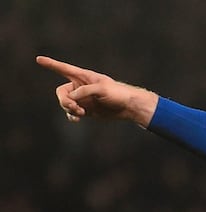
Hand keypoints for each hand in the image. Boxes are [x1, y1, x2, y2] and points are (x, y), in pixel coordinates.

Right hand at [36, 56, 158, 126]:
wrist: (128, 107)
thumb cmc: (118, 93)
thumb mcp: (101, 89)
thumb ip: (84, 92)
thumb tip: (71, 98)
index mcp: (84, 77)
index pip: (64, 69)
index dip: (51, 64)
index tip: (38, 59)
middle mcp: (80, 86)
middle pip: (61, 92)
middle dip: (65, 101)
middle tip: (76, 108)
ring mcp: (82, 98)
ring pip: (66, 103)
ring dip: (70, 109)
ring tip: (81, 113)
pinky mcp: (86, 109)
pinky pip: (72, 112)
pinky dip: (72, 115)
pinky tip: (77, 118)